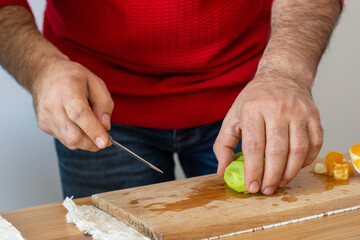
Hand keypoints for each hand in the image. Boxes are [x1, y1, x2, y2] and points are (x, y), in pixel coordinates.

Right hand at [32, 58, 113, 150]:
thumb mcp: (96, 83)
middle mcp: (52, 106)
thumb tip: (105, 127)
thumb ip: (104, 105)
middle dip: (93, 142)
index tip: (105, 142)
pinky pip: (65, 140)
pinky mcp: (44, 126)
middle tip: (105, 137)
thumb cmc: (72, 77)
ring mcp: (46, 118)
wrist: (45, 75)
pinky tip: (77, 123)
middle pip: (74, 135)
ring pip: (70, 142)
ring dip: (86, 140)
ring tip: (90, 124)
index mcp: (67, 90)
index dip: (93, 130)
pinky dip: (77, 137)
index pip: (79, 114)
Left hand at [214, 73, 322, 194]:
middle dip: (272, 176)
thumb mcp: (233, 117)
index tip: (252, 187)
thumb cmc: (253, 100)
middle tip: (267, 190)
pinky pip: (315, 143)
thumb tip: (222, 172)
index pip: (253, 146)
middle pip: (277, 151)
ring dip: (290, 172)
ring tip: (280, 183)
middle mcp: (277, 109)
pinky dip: (307, 160)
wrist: (281, 76)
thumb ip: (224, 145)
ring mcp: (298, 111)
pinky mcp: (314, 115)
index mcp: (252, 109)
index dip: (253, 170)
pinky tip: (295, 168)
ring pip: (299, 149)